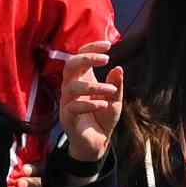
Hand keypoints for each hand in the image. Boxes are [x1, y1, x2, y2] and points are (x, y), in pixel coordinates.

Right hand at [55, 41, 122, 163]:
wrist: (97, 142)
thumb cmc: (103, 117)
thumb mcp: (115, 99)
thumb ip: (116, 84)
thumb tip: (118, 68)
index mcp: (82, 78)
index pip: (80, 55)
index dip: (91, 47)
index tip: (109, 45)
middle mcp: (72, 87)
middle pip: (69, 65)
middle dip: (86, 58)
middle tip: (106, 59)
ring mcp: (67, 101)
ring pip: (72, 86)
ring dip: (94, 86)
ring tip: (112, 90)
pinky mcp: (67, 117)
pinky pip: (73, 106)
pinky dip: (89, 104)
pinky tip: (103, 105)